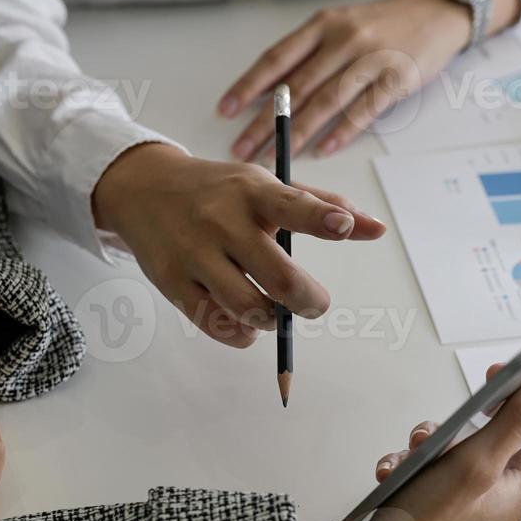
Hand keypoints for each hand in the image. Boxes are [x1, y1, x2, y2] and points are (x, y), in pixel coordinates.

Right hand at [92, 143, 386, 347]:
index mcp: (253, 192)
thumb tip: (376, 229)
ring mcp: (194, 253)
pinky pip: (215, 324)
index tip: (344, 228)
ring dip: (271, 321)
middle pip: (277, 275)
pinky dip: (240, 334)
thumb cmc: (222, 192)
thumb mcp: (267, 186)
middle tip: (316, 305)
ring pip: (247, 307)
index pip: (293, 205)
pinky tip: (246, 322)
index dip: (322, 218)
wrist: (144, 189)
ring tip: (274, 312)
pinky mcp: (173, 282)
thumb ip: (323, 205)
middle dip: (308, 300)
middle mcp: (222, 221)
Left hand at [219, 0, 520, 159]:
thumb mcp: (341, 25)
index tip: (226, 111)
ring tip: (276, 157)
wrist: (436, 10)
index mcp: (323, 24)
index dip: (249, 86)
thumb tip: (272, 90)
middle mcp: (343, 39)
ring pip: (326, 102)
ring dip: (297, 133)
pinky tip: (322, 150)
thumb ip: (310, 53)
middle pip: (296, 86)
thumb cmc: (383, 23)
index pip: (277, 58)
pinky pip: (364, 110)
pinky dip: (341, 132)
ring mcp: (371, 59)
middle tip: (242, 148)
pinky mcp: (397, 78)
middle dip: (265, 121)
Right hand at [299, 331, 520, 520]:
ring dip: (446, 427)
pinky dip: (421, 451)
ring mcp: (485, 485)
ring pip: (477, 429)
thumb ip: (520, 415)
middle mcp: (515, 481)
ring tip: (420, 443)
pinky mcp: (455, 487)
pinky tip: (398, 468)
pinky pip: (445, 450)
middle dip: (508, 389)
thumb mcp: (477, 462)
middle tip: (504, 366)